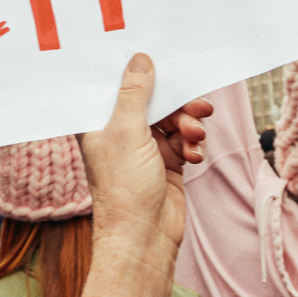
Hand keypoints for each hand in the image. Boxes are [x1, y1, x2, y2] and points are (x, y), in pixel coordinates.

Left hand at [68, 53, 210, 296]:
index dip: (137, 72)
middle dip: (177, 104)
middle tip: (199, 106)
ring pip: (173, 120)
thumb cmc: (124, 189)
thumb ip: (135, 94)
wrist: (144, 237)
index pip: (116, 86)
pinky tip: (195, 155)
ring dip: (189, 126)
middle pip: (152, 101)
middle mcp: (119, 132)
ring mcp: (143, 148)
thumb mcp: (128, 132)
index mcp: (98, 122)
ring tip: (195, 137)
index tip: (162, 58)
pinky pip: (184, 140)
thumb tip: (140, 59)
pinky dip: (192, 144)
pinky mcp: (165, 162)